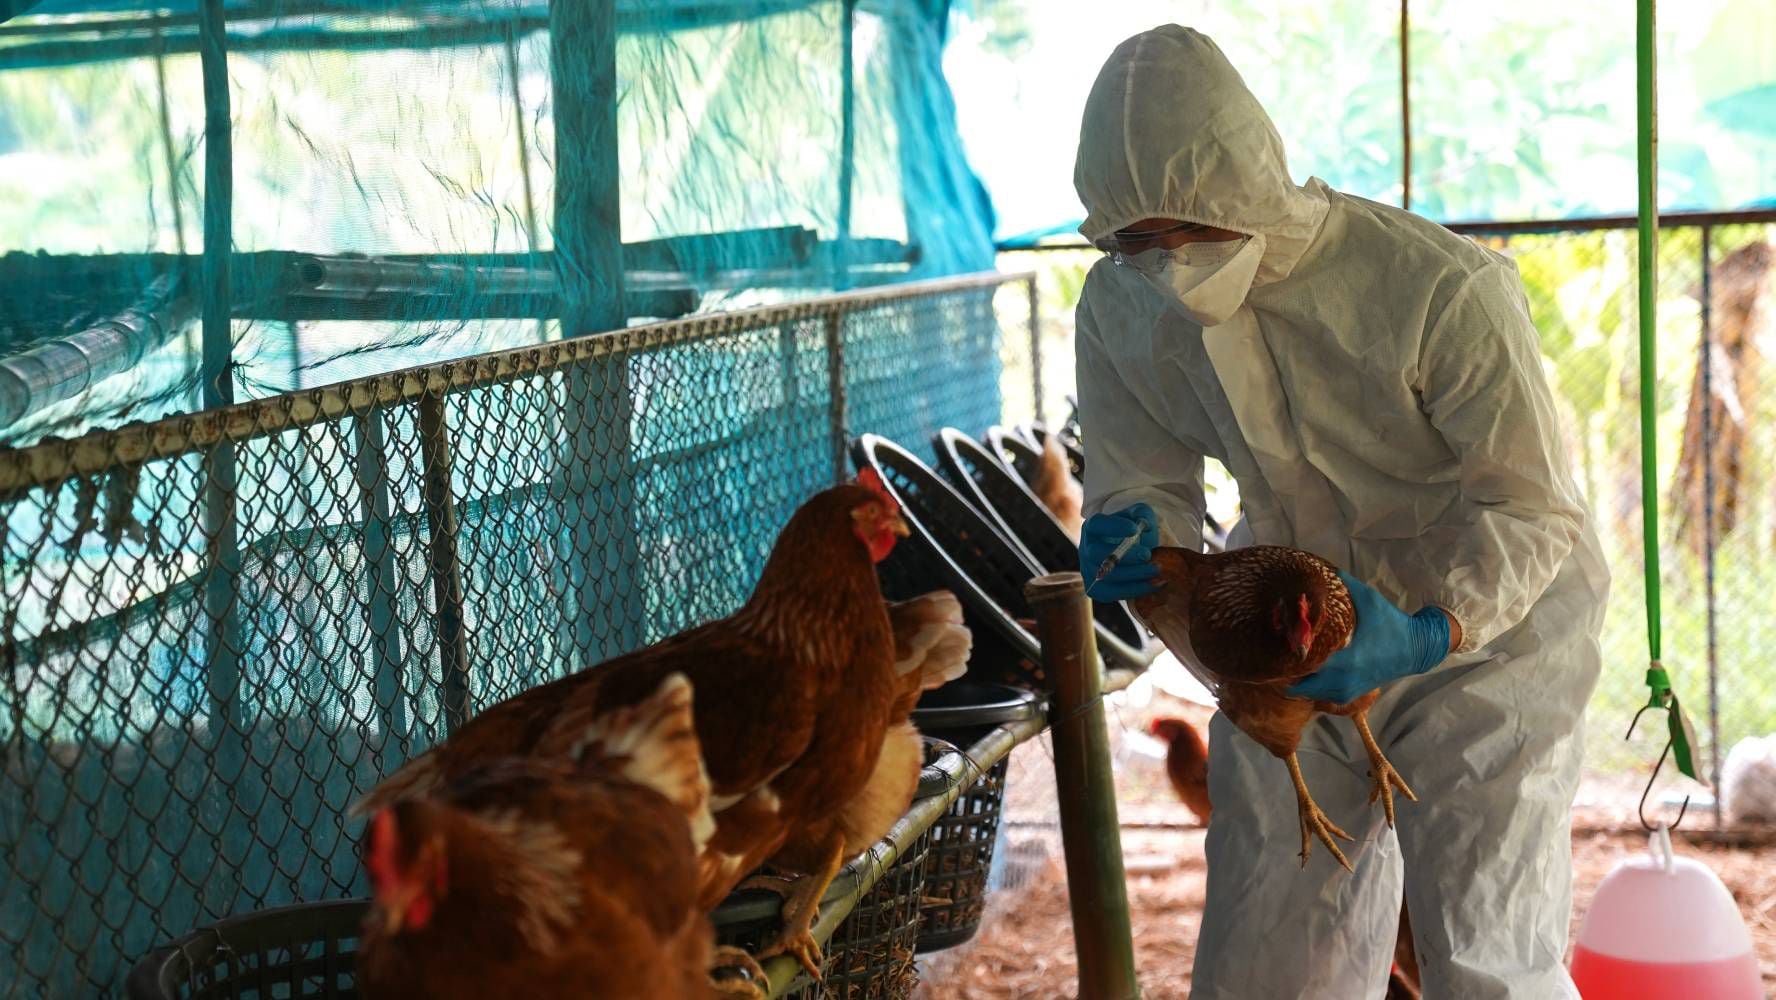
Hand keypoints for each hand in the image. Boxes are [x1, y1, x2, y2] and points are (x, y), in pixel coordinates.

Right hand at [1080, 502, 1160, 599]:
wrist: (1131, 553)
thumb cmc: (1134, 532)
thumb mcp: (1139, 516)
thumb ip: (1142, 515)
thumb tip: (1144, 525)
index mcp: (1093, 527)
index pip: (1097, 525)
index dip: (1113, 527)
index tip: (1134, 529)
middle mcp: (1087, 549)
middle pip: (1097, 554)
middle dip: (1124, 556)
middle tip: (1147, 554)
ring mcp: (1089, 571)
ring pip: (1107, 577)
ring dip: (1134, 574)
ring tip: (1156, 569)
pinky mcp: (1097, 590)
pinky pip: (1114, 593)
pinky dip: (1136, 589)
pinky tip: (1155, 584)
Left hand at [1285, 571, 1450, 703]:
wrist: (1415, 650)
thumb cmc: (1391, 623)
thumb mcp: (1369, 599)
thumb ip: (1345, 584)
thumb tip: (1322, 568)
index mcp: (1344, 659)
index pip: (1303, 664)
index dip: (1287, 654)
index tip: (1280, 640)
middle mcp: (1341, 680)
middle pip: (1298, 684)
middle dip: (1287, 669)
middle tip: (1281, 649)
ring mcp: (1344, 691)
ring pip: (1306, 691)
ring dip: (1297, 677)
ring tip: (1292, 657)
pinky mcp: (1348, 696)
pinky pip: (1319, 694)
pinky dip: (1310, 684)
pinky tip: (1309, 667)